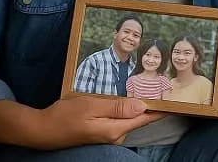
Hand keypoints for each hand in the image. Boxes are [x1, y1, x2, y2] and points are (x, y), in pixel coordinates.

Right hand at [34, 96, 164, 148]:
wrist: (42, 130)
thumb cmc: (65, 115)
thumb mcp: (92, 106)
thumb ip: (118, 107)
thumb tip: (142, 105)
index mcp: (116, 129)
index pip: (146, 118)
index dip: (161, 107)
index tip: (174, 96)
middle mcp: (116, 135)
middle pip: (140, 117)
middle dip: (151, 101)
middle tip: (163, 82)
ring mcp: (109, 135)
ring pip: (130, 116)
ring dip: (137, 103)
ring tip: (149, 85)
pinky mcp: (103, 132)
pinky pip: (120, 118)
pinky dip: (126, 107)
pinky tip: (127, 97)